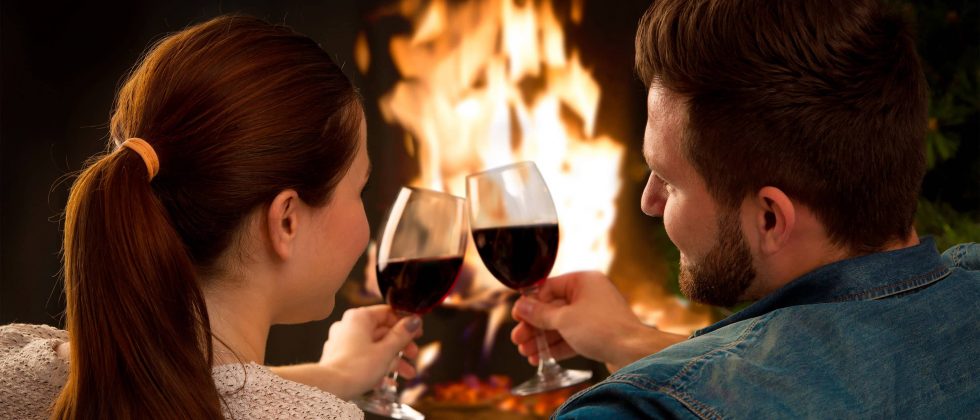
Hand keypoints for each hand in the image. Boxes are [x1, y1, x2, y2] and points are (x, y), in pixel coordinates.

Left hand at [272, 305, 421, 399]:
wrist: (329, 388)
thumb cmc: (355, 368)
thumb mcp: (386, 351)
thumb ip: (402, 335)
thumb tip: (414, 321)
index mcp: (359, 318)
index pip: (387, 313)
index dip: (405, 323)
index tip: (417, 332)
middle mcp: (348, 326)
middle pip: (382, 332)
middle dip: (401, 347)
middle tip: (413, 354)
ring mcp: (342, 342)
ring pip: (374, 347)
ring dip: (392, 360)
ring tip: (407, 374)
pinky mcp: (339, 358)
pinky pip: (363, 359)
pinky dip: (377, 367)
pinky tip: (388, 382)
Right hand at [510, 271, 685, 371]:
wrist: (633, 353)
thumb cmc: (602, 329)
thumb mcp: (564, 319)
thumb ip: (540, 313)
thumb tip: (521, 306)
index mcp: (583, 281)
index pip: (548, 288)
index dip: (530, 303)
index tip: (517, 317)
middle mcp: (590, 294)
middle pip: (553, 308)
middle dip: (534, 326)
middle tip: (517, 339)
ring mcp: (594, 315)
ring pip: (561, 325)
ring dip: (542, 339)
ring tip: (526, 352)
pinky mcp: (598, 333)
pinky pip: (572, 337)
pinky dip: (557, 346)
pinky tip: (541, 357)